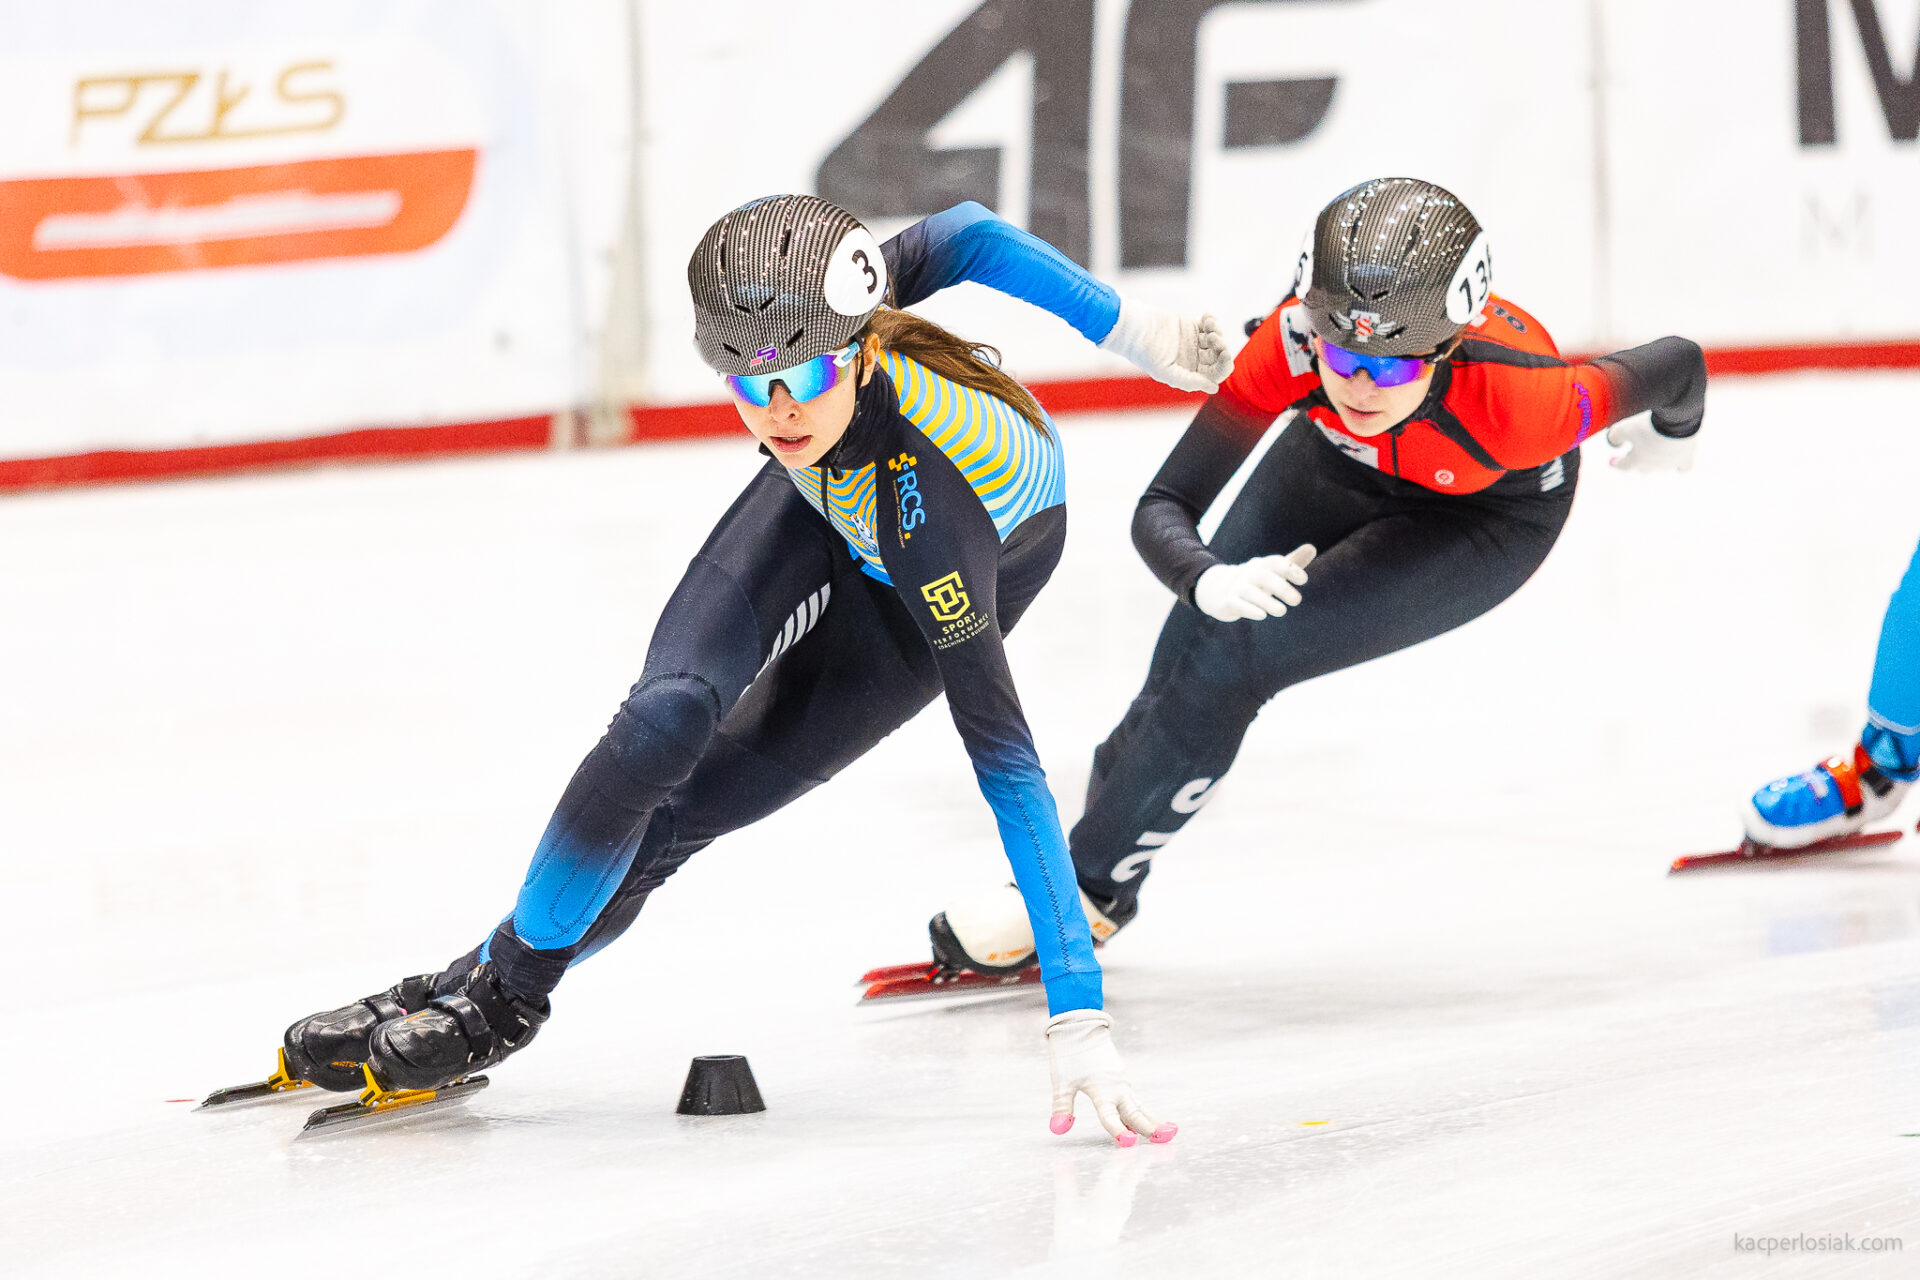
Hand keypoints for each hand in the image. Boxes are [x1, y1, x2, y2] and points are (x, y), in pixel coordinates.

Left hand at [1045, 1009, 1174, 1145]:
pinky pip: (1134, 1098)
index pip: (1110, 1117)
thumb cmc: (1069, 1054)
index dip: (1118, 1132)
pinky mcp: (1121, 1075)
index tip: (1128, 1144)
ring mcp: (1121, 1081)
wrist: (1080, 1025)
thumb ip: (1062, 1106)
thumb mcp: (1062, 1082)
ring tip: (1166, 1132)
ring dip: (1151, 1120)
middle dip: (1150, 1128)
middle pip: (1135, 1113)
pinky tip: (1142, 1119)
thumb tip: (1058, 1129)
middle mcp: (1116, 1087)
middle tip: (1167, 1139)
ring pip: (1138, 1106)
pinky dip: (1141, 1110)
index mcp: (1101, 1090)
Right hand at [1099, 298, 1233, 392]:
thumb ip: (1190, 381)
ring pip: (1217, 339)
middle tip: (1213, 336)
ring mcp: (1195, 343)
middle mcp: (1195, 360)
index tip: (1225, 352)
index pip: (1216, 374)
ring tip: (1208, 324)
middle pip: (1219, 356)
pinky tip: (1206, 316)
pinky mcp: (1193, 327)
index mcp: (1191, 374)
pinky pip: (1210, 325)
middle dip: (1221, 346)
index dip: (1224, 364)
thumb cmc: (1146, 353)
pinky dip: (1212, 320)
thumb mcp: (1166, 372)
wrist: (1135, 329)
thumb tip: (1214, 388)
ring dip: (1217, 330)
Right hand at [1193, 545, 1315, 621]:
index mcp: (1261, 565)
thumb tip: (1312, 548)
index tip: (1304, 579)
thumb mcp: (1271, 571)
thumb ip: (1292, 562)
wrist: (1216, 588)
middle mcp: (1248, 573)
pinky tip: (1262, 615)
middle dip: (1281, 587)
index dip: (1289, 569)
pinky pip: (1237, 604)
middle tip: (1298, 600)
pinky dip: (1249, 609)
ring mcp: (1236, 587)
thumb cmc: (1253, 580)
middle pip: (1264, 576)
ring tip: (1282, 611)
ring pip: (1251, 592)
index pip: (1275, 563)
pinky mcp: (1227, 601)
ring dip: (1267, 601)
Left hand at [1606, 417, 1696, 472]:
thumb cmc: (1648, 424)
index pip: (1624, 465)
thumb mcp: (1623, 427)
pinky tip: (1678, 460)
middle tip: (1636, 450)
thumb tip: (1613, 443)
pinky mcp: (1686, 457)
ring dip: (1657, 459)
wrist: (1677, 419)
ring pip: (1662, 466)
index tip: (1612, 461)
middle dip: (1638, 460)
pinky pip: (1683, 466)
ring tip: (1656, 448)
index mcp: (1638, 460)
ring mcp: (1671, 463)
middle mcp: (1654, 465)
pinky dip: (1680, 464)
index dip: (1617, 463)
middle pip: (1643, 467)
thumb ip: (1614, 436)